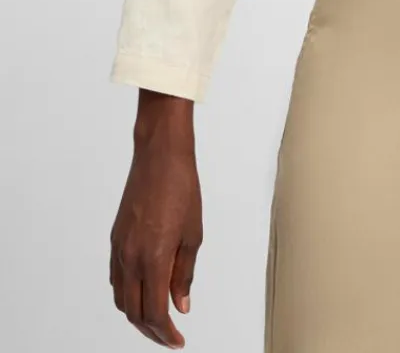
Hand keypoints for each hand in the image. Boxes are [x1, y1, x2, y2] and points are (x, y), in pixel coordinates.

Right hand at [109, 90, 201, 346]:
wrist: (160, 157)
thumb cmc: (182, 188)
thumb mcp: (193, 234)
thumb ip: (184, 274)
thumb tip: (180, 305)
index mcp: (153, 258)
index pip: (154, 312)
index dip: (166, 333)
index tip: (178, 341)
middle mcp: (130, 258)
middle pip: (134, 312)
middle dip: (151, 330)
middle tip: (170, 336)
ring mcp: (119, 249)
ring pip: (121, 298)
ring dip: (137, 314)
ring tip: (157, 319)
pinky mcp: (115, 239)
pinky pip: (116, 279)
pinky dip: (127, 294)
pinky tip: (143, 292)